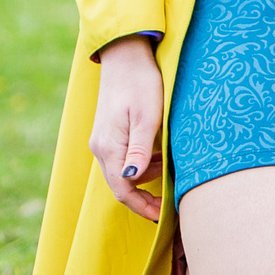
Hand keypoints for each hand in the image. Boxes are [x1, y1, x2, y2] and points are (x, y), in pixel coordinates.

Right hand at [89, 34, 164, 222]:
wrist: (126, 56)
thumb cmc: (140, 84)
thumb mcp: (147, 117)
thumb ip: (140, 150)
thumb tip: (132, 179)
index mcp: (109, 148)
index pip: (123, 190)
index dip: (143, 207)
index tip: (163, 217)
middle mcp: (101, 148)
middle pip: (123, 185)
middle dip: (146, 198)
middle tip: (171, 205)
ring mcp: (104, 140)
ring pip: (125, 171)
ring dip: (148, 177)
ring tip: (173, 173)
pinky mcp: (111, 132)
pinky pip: (125, 157)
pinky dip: (144, 162)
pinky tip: (161, 155)